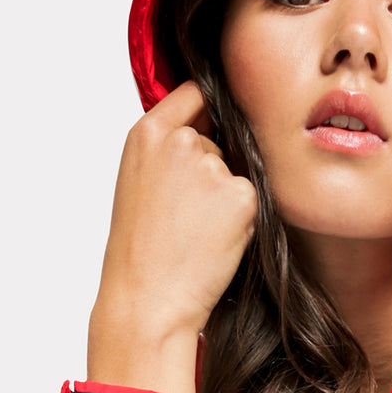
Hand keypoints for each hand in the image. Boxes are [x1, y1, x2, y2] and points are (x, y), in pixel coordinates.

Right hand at [89, 80, 258, 392]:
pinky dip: (242, 221)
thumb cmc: (142, 252)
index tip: (213, 125)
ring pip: (236, 173)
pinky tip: (216, 242)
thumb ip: (168, 151)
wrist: (148, 299)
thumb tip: (212, 135)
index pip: (194, 93)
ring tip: (197, 234)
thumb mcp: (139, 183)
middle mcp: (181, 140)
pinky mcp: (242, 194)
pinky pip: (252, 200)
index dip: (208, 109)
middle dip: (214, 170)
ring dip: (227, 199)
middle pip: (219, 141)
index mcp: (147, 133)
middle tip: (187, 216)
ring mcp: (212, 165)